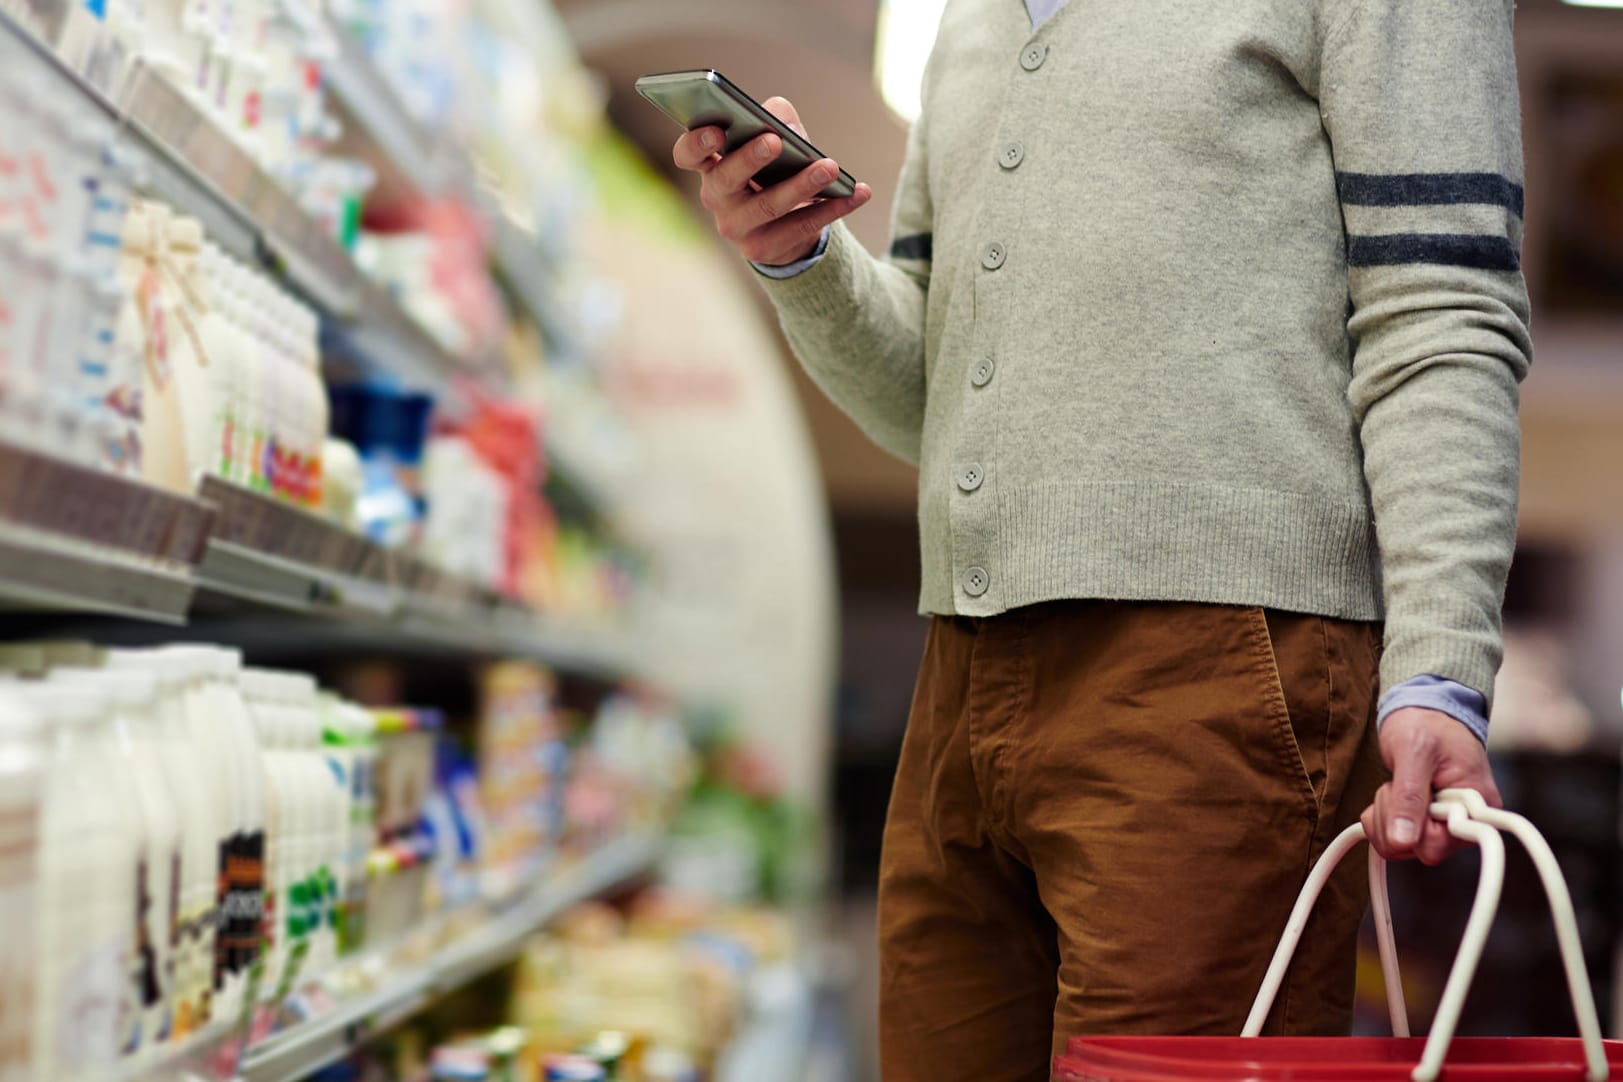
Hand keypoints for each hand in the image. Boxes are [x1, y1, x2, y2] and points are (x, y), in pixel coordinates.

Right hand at [672, 96, 872, 266]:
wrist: (785, 229)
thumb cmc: (775, 172)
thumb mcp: (775, 142)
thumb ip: (774, 120)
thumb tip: (778, 114)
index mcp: (710, 165)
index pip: (688, 154)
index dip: (696, 143)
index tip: (717, 130)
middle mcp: (716, 198)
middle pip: (726, 179)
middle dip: (749, 159)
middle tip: (775, 141)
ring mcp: (737, 228)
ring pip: (768, 206)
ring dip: (802, 185)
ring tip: (831, 167)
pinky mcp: (763, 250)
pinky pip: (801, 227)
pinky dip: (835, 208)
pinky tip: (859, 192)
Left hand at [1361, 707, 1501, 864]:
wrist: (1425, 714)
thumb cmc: (1427, 725)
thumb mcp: (1414, 751)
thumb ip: (1408, 796)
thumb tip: (1403, 841)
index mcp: (1477, 808)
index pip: (1437, 846)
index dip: (1410, 823)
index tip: (1406, 790)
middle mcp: (1465, 825)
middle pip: (1414, 849)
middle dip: (1392, 815)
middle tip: (1399, 783)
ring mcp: (1445, 828)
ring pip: (1399, 847)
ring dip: (1386, 815)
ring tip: (1399, 784)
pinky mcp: (1425, 826)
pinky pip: (1393, 839)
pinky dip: (1382, 818)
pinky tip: (1393, 794)